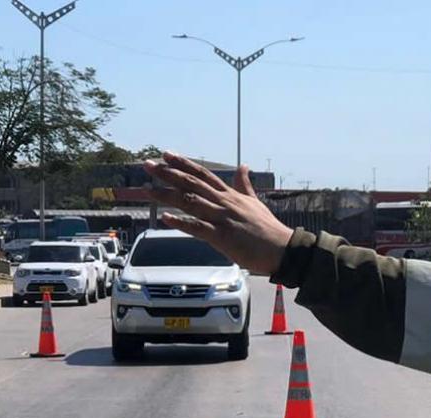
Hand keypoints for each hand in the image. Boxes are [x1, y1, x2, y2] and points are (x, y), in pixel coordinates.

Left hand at [144, 153, 293, 274]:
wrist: (283, 249)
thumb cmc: (269, 229)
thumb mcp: (255, 202)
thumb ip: (245, 185)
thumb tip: (243, 166)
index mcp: (230, 195)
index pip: (203, 174)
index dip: (183, 164)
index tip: (166, 154)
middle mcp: (224, 202)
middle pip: (192, 183)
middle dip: (168, 173)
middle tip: (148, 164)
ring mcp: (222, 218)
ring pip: (191, 202)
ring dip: (167, 195)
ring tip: (147, 189)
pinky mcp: (223, 237)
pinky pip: (198, 228)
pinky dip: (181, 222)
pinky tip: (165, 218)